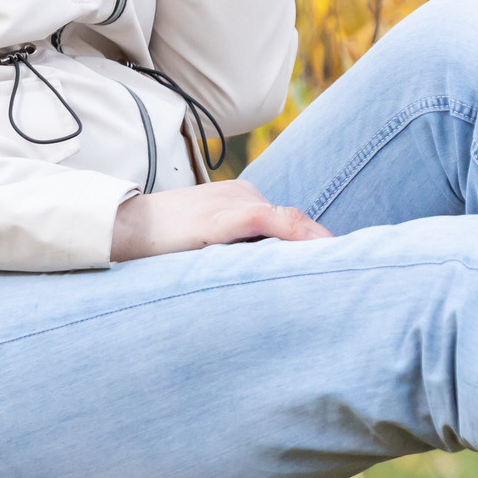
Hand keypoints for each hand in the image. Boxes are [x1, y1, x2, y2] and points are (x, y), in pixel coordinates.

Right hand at [109, 180, 330, 261]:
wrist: (120, 228)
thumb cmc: (157, 243)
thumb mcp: (202, 243)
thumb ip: (233, 253)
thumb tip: (262, 283)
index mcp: (240, 200)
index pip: (289, 224)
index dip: (315, 246)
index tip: (345, 268)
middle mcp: (246, 195)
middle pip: (296, 224)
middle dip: (323, 249)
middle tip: (357, 275)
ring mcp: (239, 203)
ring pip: (294, 224)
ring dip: (320, 247)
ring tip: (352, 271)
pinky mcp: (232, 217)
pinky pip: (278, 225)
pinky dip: (303, 239)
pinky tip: (325, 256)